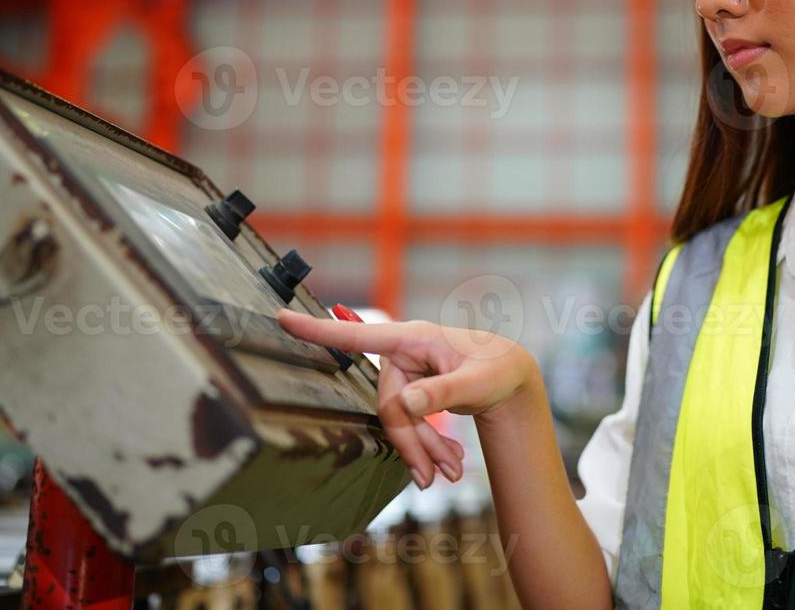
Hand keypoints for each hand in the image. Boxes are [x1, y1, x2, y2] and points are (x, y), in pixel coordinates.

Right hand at [276, 310, 533, 488]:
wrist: (512, 379)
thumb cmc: (499, 370)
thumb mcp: (478, 383)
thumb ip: (442, 391)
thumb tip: (405, 404)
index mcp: (414, 339)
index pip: (357, 336)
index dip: (318, 330)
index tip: (282, 317)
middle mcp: (405, 353)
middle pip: (388, 405)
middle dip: (410, 443)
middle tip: (434, 478)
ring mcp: (408, 372)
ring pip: (398, 420)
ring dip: (422, 451)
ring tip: (450, 475)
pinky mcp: (413, 390)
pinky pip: (408, 423)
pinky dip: (426, 447)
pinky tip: (447, 465)